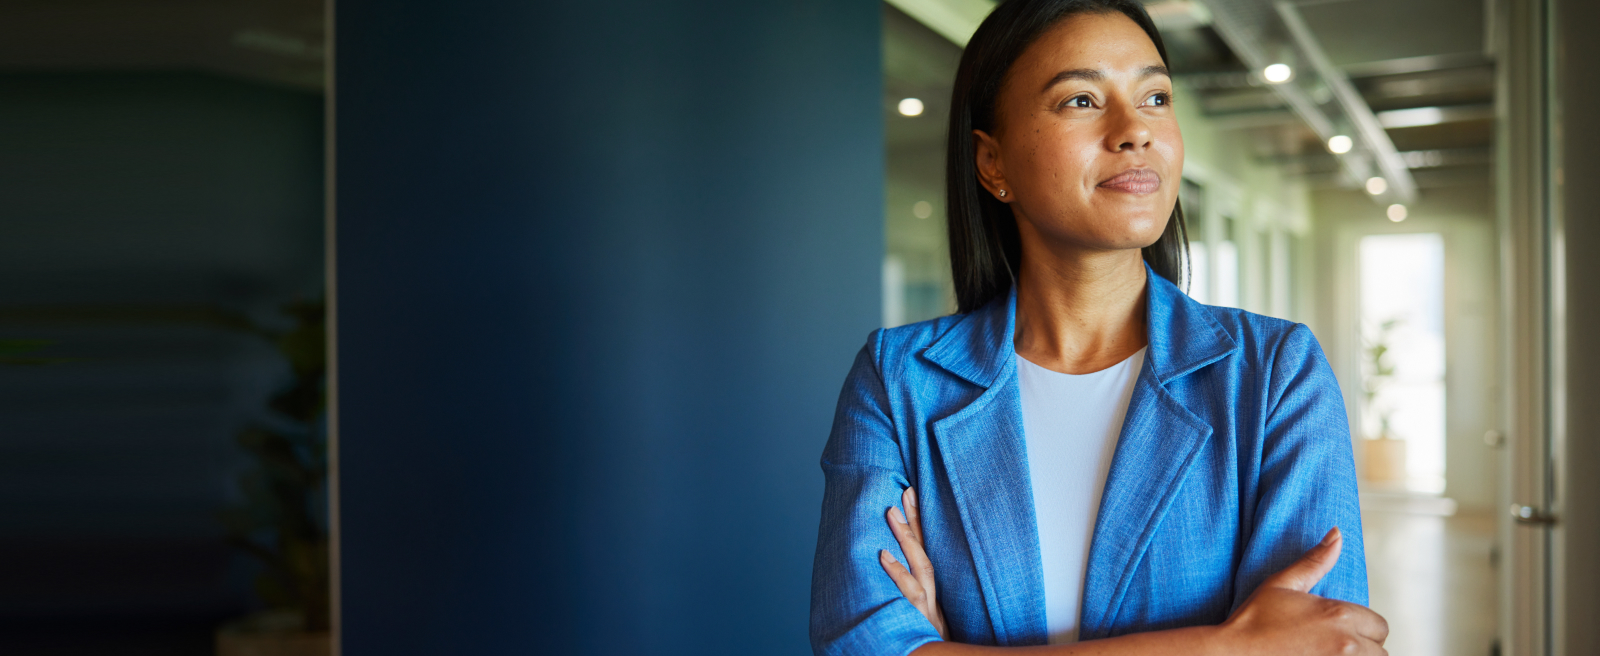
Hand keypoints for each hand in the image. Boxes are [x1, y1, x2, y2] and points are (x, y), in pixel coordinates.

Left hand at [879, 486, 948, 639]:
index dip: (921, 524)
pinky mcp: (918, 621)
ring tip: (891, 513)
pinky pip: (907, 594)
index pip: (928, 552)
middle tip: (905, 492)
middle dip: (917, 522)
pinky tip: (883, 556)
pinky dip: (896, 574)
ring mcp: (926, 609)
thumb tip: (886, 569)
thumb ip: (913, 598)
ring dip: (906, 538)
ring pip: (920, 568)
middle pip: (927, 552)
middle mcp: (933, 598)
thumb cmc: (926, 647)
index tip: (911, 494)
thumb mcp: (924, 623)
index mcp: (934, 595)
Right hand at [1216, 528, 1388, 654]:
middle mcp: (1346, 644)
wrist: (1234, 653)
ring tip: (1330, 653)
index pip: (1379, 625)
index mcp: (1338, 615)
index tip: (1343, 629)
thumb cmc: (1254, 620)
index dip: (1363, 627)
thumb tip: (1337, 534)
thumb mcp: (1282, 584)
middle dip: (1364, 647)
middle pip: (1380, 650)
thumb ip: (1315, 561)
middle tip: (1336, 645)